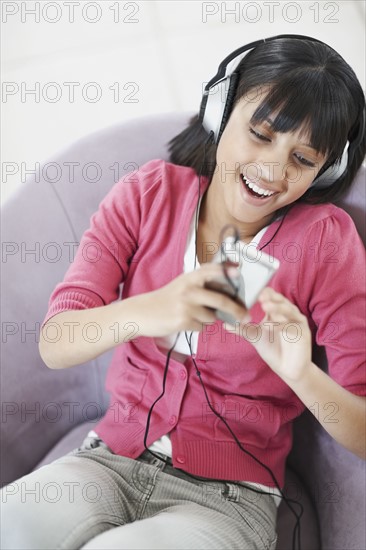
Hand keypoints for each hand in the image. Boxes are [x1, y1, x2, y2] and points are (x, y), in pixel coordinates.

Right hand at [127, 263, 248, 337]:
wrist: (142, 313)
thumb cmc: (167, 299)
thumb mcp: (182, 284)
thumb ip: (201, 282)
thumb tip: (228, 285)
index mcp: (190, 277)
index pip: (212, 270)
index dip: (227, 270)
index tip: (240, 272)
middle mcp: (189, 289)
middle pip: (221, 300)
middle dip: (236, 310)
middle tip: (246, 316)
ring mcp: (186, 305)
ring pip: (212, 317)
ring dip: (208, 319)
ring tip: (192, 315)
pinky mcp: (183, 321)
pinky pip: (202, 326)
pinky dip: (198, 326)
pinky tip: (185, 321)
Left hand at [225, 288, 311, 381]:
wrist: (286, 369)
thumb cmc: (272, 349)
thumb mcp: (254, 336)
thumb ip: (241, 328)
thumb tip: (224, 323)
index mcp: (277, 311)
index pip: (272, 297)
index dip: (265, 293)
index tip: (255, 292)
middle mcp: (289, 313)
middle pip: (281, 301)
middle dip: (271, 298)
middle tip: (261, 296)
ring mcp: (297, 322)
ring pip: (288, 310)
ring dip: (277, 308)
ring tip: (265, 306)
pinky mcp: (303, 333)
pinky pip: (292, 327)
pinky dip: (282, 326)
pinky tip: (271, 326)